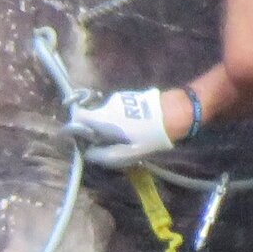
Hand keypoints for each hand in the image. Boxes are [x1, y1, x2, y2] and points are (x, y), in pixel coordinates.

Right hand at [66, 86, 185, 168]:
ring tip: (129, 138)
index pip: (78, 116)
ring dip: (112, 127)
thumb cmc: (150, 137)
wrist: (176, 113)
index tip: (83, 140)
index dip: (76, 128)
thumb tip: (86, 154)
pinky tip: (137, 128)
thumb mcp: (126, 154)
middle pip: (93, 118)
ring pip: (107, 115)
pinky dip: (122, 121)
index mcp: (104, 118)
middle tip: (111, 145)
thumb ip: (103, 155)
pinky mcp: (131, 96)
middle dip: (97, 132)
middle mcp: (108, 104)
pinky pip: (119, 111)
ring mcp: (120, 98)